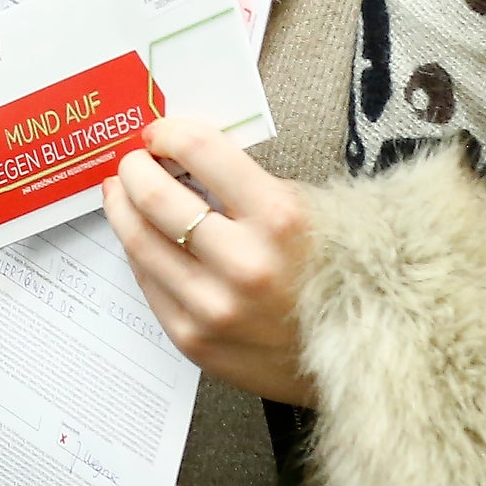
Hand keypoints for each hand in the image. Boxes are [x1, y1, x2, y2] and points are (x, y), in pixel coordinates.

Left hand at [106, 116, 315, 406]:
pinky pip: (148, 284)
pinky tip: (142, 238)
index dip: (170, 133)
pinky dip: (140, 253)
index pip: (201, 152)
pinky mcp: (196, 341)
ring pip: (140, 242)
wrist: (364, 353)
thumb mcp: (312, 209)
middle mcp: (245, 265)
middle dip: (135, 170)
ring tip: (121, 193)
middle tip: (132, 162)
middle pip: (156, 198)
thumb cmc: (338, 271)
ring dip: (122, 208)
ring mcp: (215, 308)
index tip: (160, 132)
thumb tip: (184, 156)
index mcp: (282, 219)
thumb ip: (248, 184)